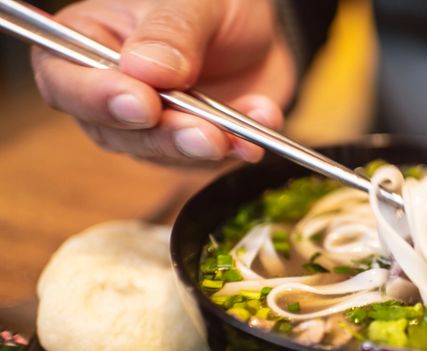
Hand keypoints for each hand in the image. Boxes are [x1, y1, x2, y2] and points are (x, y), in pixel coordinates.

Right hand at [32, 0, 294, 165]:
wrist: (256, 28)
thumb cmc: (210, 2)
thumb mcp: (194, 0)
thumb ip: (171, 31)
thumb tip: (148, 70)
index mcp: (88, 43)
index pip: (64, 80)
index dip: (96, 99)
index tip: (142, 103)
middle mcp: (109, 92)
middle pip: (114, 131)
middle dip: (164, 135)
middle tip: (204, 133)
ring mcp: (149, 126)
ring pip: (161, 154)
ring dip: (202, 148)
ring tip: (236, 135)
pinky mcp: (188, 147)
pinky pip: (208, 159)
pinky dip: (238, 146)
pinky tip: (262, 124)